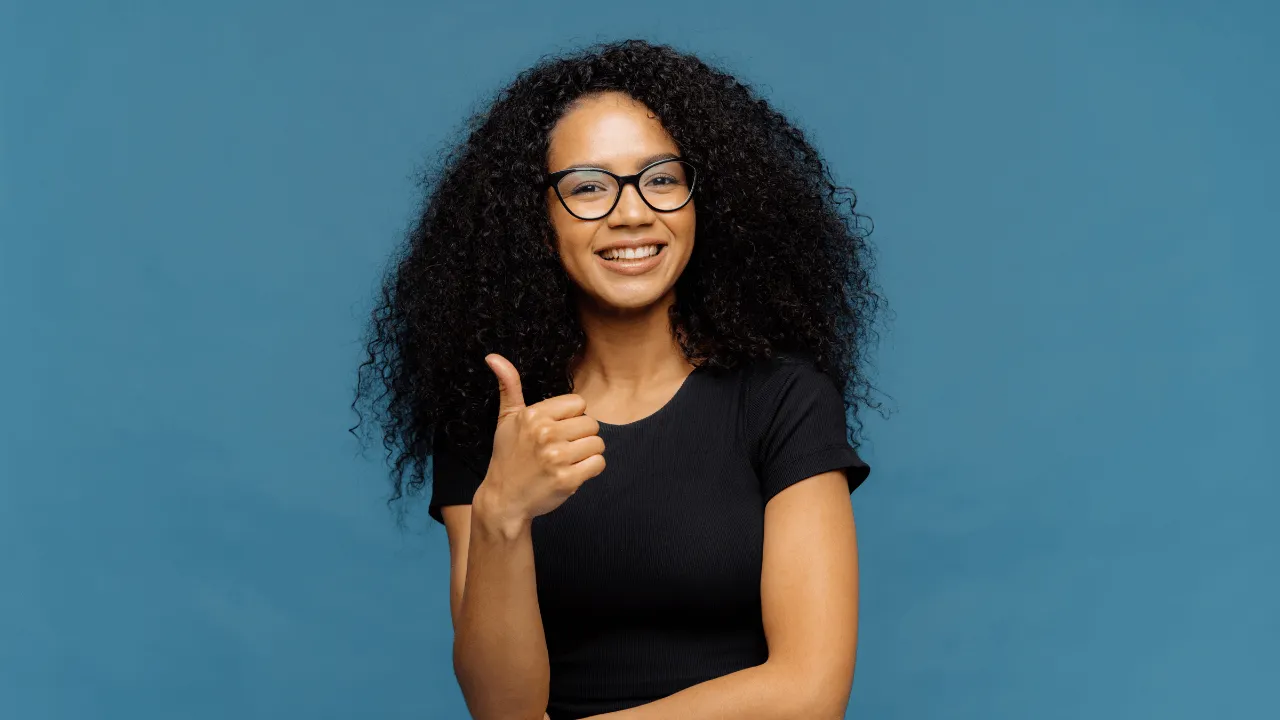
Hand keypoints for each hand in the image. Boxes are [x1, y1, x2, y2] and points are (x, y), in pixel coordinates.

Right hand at [478, 353, 605, 522]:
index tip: (556, 431)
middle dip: (580, 437)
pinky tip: (571, 473)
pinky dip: (590, 470)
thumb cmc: (508, 457)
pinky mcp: (567, 479)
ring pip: (598, 443)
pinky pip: (598, 463)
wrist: (504, 500)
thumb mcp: (506, 420)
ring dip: (586, 454)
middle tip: (560, 450)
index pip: (579, 404)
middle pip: (591, 423)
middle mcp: (545, 433)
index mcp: (534, 415)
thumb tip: (493, 357)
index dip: (571, 418)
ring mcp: (557, 457)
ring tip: (566, 461)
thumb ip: (508, 386)